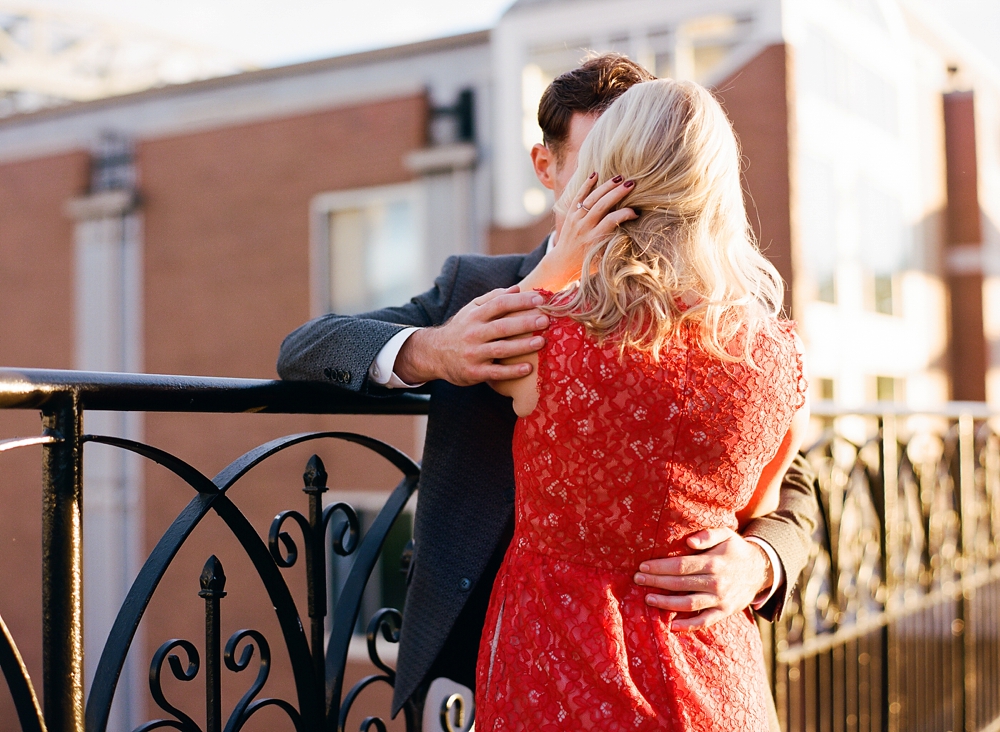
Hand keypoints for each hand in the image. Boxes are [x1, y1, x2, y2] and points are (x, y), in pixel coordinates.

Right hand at [394, 286, 549, 385]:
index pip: (499, 304)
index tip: (540, 299)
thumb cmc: (461, 329)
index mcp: (475, 315)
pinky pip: (496, 373)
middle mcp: (474, 333)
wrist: (435, 354)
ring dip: (522, 346)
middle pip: (502, 326)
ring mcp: (474, 353)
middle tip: (546, 320)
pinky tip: (528, 368)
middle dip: (525, 323)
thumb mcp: (471, 310)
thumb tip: (517, 288)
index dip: (520, 301)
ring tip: (542, 342)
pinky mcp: (474, 372)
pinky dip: (512, 371)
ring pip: (500, 349)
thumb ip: (493, 298)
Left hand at [520, 173, 637, 292]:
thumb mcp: (603, 260)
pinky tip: (595, 174)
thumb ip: (615, 248)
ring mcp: (575, 220)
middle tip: (632, 184)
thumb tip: (634, 237)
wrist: (562, 263)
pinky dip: (586, 185)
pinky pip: (578, 197)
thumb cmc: (587, 263)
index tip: (636, 212)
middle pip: (602, 205)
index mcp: (594, 239)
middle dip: (618, 193)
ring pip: (591, 198)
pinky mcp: (570, 215)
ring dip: (606, 186)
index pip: (611, 221)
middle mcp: (584, 228)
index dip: (625, 214)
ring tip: (620, 177)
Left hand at [633, 528, 772, 630]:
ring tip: (648, 599)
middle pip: (680, 584)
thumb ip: (708, 535)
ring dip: (666, 603)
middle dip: (656, 582)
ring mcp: (721, 600)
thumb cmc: (736, 549)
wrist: (761, 570)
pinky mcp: (724, 612)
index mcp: (714, 562)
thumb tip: (690, 542)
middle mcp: (716, 582)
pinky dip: (688, 626)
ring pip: (689, 604)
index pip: (681, 566)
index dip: (660, 567)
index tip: (642, 566)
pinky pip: (704, 622)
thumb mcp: (726, 534)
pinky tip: (671, 626)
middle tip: (637, 580)